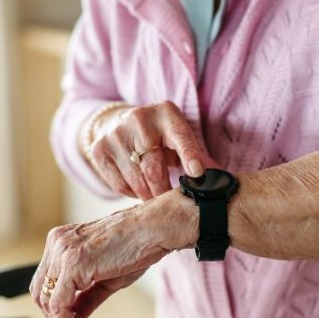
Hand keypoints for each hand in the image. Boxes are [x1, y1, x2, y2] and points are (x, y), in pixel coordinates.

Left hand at [29, 190, 196, 317]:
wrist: (154, 228)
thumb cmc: (137, 243)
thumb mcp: (105, 274)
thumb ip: (85, 294)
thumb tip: (73, 314)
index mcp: (62, 240)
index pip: (44, 280)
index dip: (55, 305)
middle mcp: (57, 243)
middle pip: (39, 290)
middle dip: (55, 315)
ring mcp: (63, 252)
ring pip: (45, 299)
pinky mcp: (73, 264)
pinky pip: (58, 303)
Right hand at [83, 101, 209, 199]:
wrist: (118, 120)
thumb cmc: (159, 134)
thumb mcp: (178, 136)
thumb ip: (197, 155)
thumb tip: (218, 179)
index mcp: (166, 114)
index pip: (180, 136)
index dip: (189, 156)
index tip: (197, 174)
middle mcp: (139, 120)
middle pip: (154, 168)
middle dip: (164, 191)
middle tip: (171, 203)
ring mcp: (115, 134)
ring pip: (136, 180)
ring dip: (148, 195)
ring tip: (155, 198)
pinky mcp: (99, 150)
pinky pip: (119, 185)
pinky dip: (132, 193)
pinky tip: (138, 188)